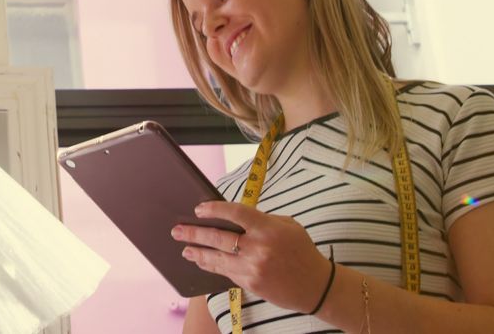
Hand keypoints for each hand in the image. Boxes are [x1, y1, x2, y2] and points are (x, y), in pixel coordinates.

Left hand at [171, 201, 331, 313]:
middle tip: (177, 230)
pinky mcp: (250, 283)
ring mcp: (253, 268)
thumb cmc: (301, 251)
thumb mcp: (287, 226)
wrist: (315, 286)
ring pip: (217, 258)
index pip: (235, 213)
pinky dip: (211, 265)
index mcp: (268, 228)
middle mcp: (258, 248)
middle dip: (194, 233)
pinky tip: (201, 261)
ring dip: (197, 252)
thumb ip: (261, 220)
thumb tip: (232, 218)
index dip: (214, 209)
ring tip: (184, 248)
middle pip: (219, 237)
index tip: (199, 209)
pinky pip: (225, 272)